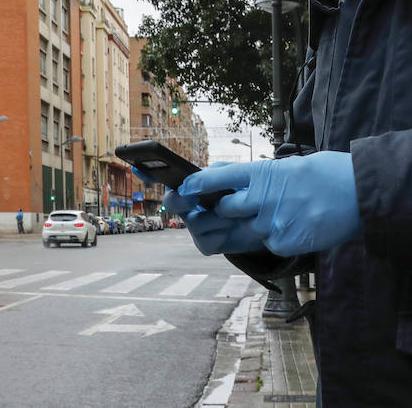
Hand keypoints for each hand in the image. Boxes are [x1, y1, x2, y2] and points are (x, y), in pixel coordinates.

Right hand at [153, 165, 267, 256]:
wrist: (271, 215)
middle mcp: (190, 204)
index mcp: (194, 183)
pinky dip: (222, 234)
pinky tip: (235, 227)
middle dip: (181, 199)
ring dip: (216, 217)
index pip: (167, 177)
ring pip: (193, 223)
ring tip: (236, 212)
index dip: (150, 172)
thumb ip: (212, 176)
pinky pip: (205, 242)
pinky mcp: (208, 244)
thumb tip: (188, 185)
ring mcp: (197, 225)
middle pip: (172, 201)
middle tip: (194, 197)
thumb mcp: (236, 175)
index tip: (140, 167)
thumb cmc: (250, 191)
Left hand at [177, 152, 360, 257]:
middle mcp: (260, 200)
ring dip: (241, 229)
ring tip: (261, 219)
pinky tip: (292, 227)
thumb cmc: (328, 174)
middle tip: (206, 216)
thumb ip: (256, 176)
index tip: (183, 191)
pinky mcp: (282, 245)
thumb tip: (225, 179)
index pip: (213, 180)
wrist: (361, 194)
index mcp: (261, 173)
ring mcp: (270, 225)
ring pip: (239, 233)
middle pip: (218, 213)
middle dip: (209, 216)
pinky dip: (272, 239)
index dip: (193, 188)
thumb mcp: (288, 166)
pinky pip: (265, 246)